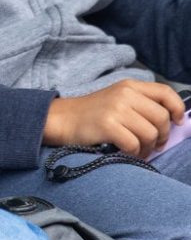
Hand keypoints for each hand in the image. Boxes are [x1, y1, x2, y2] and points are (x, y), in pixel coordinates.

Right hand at [44, 80, 184, 155]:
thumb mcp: (117, 99)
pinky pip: (134, 144)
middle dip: (161, 136)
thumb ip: (141, 104)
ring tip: (139, 151)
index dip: (177, 109)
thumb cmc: (92, 113)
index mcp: (130, 86)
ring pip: (149, 133)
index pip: (165, 93)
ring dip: (147, 148)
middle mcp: (125, 94)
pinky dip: (134, 152)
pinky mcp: (107, 125)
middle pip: (161, 118)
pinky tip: (126, 152)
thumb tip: (170, 121)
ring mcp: (116, 109)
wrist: (61, 119)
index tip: (177, 122)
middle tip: (154, 145)